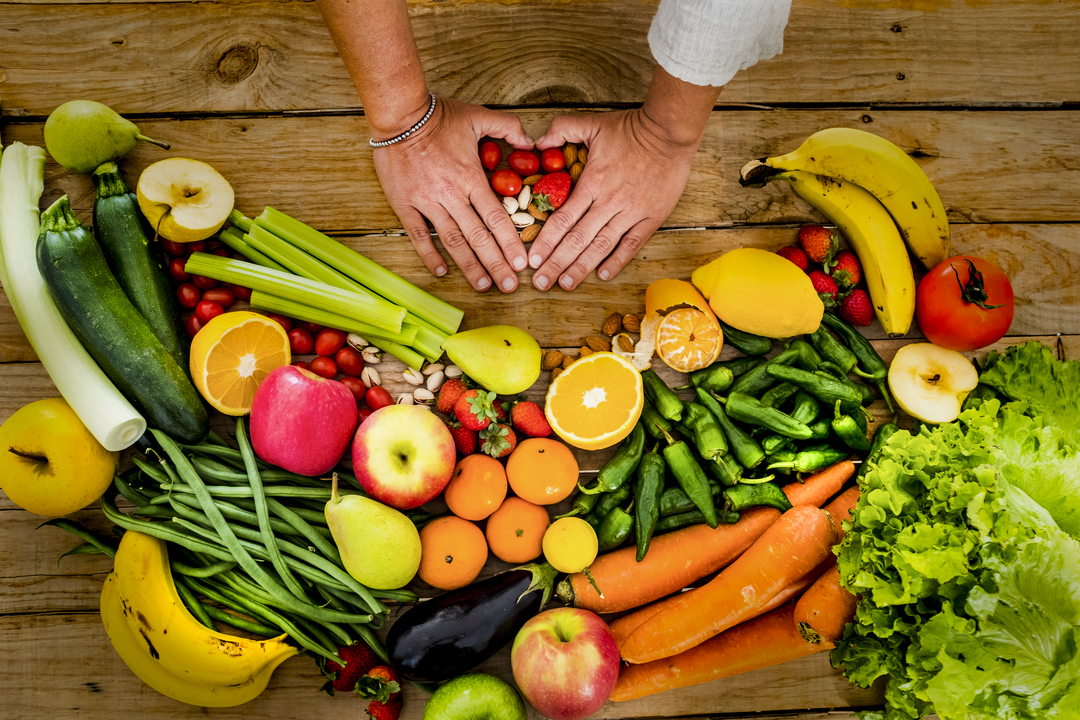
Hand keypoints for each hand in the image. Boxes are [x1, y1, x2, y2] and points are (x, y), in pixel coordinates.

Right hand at [372, 97, 533, 291]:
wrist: (399, 115)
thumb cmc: (439, 116)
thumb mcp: (479, 116)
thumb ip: (509, 127)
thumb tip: (532, 141)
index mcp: (471, 178)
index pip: (497, 219)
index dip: (511, 243)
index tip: (522, 263)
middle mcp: (451, 195)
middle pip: (478, 237)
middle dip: (496, 264)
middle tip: (509, 286)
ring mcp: (427, 202)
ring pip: (453, 241)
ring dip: (469, 266)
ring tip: (483, 285)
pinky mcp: (404, 204)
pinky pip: (418, 235)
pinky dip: (429, 254)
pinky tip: (440, 271)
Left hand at [527, 107, 700, 290]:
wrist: (670, 131)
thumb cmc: (630, 128)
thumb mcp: (591, 123)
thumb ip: (560, 130)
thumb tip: (535, 141)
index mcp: (592, 183)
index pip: (562, 219)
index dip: (546, 242)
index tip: (532, 260)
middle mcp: (609, 202)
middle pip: (578, 240)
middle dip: (556, 263)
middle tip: (540, 282)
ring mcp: (632, 212)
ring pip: (602, 246)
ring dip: (582, 268)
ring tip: (565, 285)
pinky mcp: (652, 217)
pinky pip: (632, 244)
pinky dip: (617, 261)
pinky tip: (603, 276)